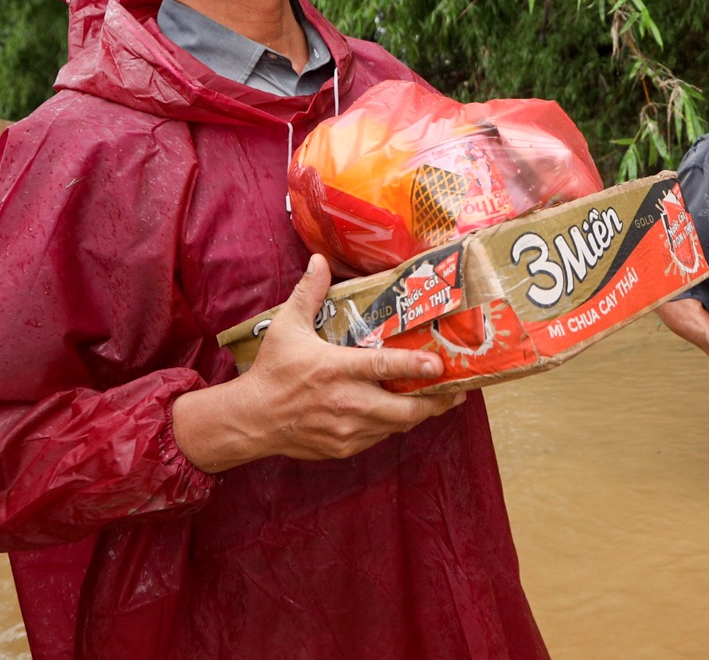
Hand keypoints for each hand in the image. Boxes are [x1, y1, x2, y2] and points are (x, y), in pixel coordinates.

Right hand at [172, 255, 466, 471]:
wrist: (251, 420)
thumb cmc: (272, 371)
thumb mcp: (286, 328)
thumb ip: (309, 293)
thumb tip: (319, 260)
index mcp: (336, 370)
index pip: (384, 367)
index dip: (416, 366)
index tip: (441, 364)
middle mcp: (347, 403)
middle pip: (404, 410)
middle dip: (436, 402)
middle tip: (458, 389)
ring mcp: (348, 430)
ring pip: (398, 426)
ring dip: (420, 414)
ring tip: (441, 399)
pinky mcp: (345, 447)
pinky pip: (381, 437)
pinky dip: (395, 425)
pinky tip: (404, 412)